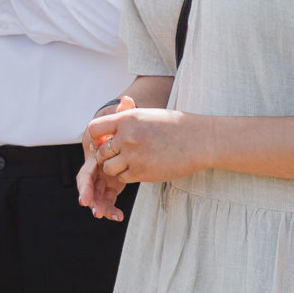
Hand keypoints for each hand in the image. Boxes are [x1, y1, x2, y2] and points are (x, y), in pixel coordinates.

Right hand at [77, 96, 134, 219]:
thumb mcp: (120, 116)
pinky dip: (111, 207)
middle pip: (90, 186)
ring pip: (98, 195)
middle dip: (91, 199)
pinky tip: (119, 216)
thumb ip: (122, 111)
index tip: (85, 200)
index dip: (85, 187)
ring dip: (101, 206)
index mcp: (93, 154)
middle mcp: (95, 166)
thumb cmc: (118, 120)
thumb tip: (126, 100)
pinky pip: (108, 198)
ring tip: (108, 216)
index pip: (86, 173)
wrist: (123, 127)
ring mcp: (103, 175)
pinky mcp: (112, 182)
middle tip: (95, 212)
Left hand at [88, 107, 212, 184]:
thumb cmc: (175, 126)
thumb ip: (127, 119)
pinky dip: (128, 175)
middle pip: (101, 152)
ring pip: (109, 168)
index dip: (97, 137)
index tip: (106, 141)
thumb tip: (108, 126)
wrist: (199, 140)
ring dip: (116, 168)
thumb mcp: (148, 115)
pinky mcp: (141, 173)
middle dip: (107, 156)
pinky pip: (123, 178)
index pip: (94, 129)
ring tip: (130, 162)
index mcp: (127, 119)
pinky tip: (141, 167)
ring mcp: (133, 156)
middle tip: (121, 155)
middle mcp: (127, 137)